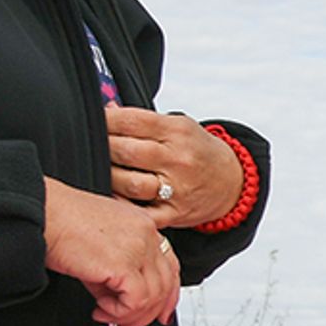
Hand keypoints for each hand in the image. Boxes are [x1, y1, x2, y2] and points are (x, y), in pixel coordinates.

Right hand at [44, 179, 183, 325]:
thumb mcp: (98, 244)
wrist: (40, 212)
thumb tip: (114, 298)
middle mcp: (146, 234)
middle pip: (166, 284)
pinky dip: (119, 312)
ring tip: (106, 314)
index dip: (167, 295)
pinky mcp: (124, 264)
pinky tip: (101, 309)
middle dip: (148, 313)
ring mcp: (138, 247)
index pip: (169, 266)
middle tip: (127, 324)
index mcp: (142, 226)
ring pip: (153, 296)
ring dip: (129, 314)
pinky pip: (136, 301)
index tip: (159, 312)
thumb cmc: (58, 220)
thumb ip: (114, 270)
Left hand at [105, 107, 243, 229]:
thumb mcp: (179, 126)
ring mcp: (177, 188)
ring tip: (103, 171)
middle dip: (102, 147)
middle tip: (93, 147)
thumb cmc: (198, 152)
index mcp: (178, 132)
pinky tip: (114, 198)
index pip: (131, 121)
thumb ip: (144, 121)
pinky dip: (123, 207)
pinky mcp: (175, 213)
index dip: (105, 121)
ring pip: (129, 183)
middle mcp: (178, 159)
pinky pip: (142, 214)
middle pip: (126, 151)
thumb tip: (107, 111)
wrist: (232, 182)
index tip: (93, 122)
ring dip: (109, 176)